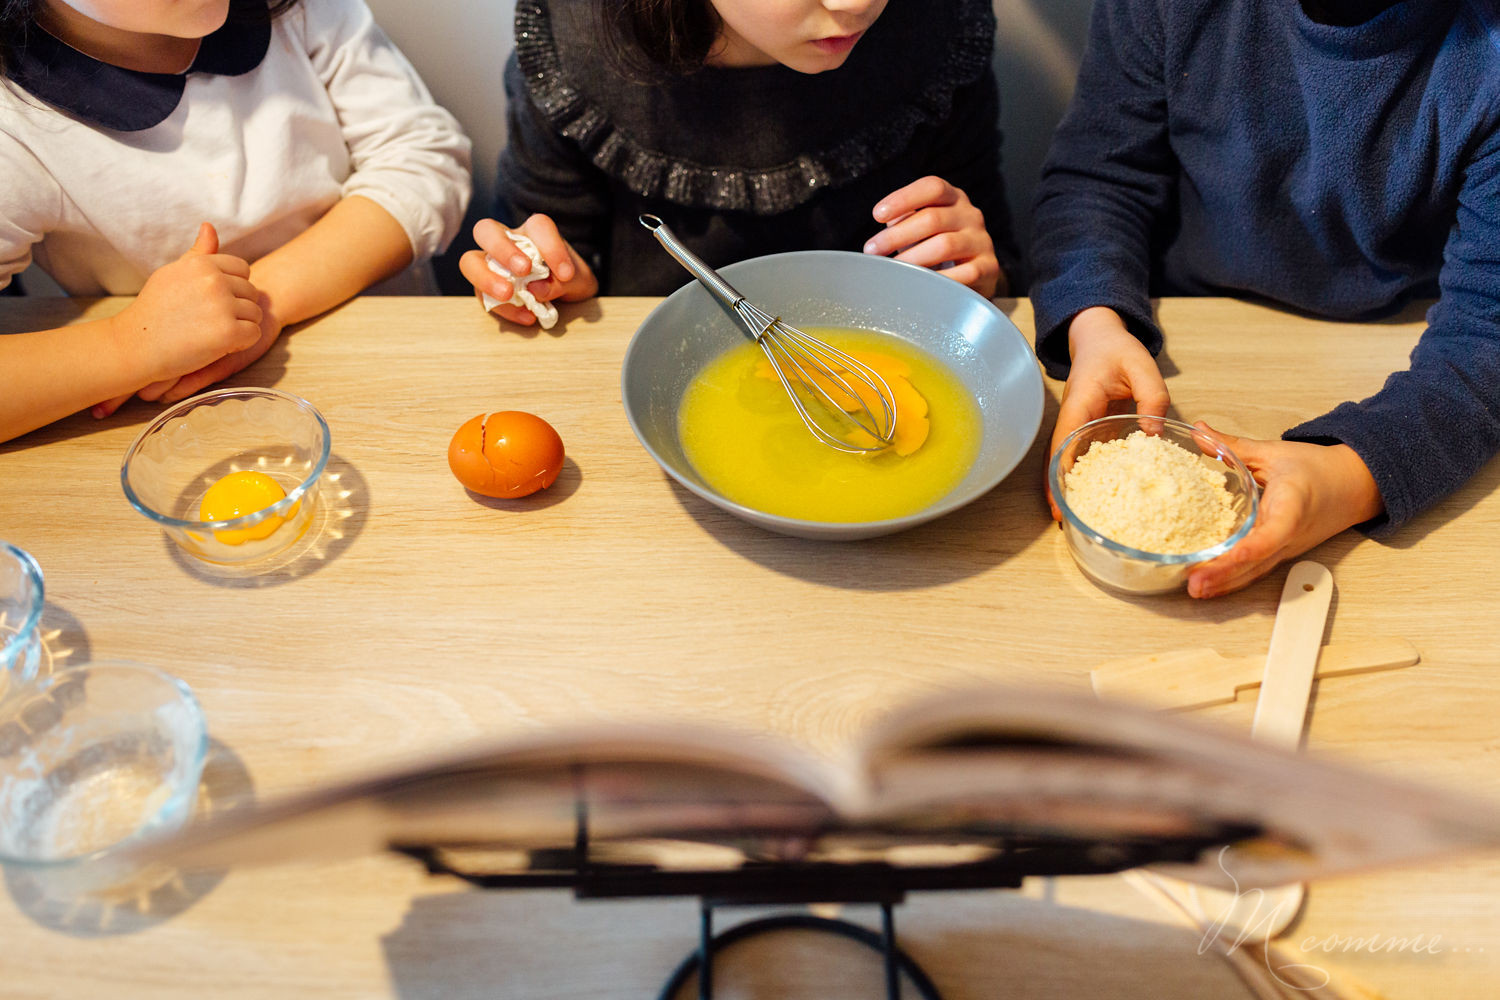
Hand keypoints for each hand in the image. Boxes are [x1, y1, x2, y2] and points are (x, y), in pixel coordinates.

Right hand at [93, 223, 262, 417]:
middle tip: (209, 322)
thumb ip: (197, 254)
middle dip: (238, 308)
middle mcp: (214, 280)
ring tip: (212, 333)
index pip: (243, 271)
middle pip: (252, 293)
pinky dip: (241, 343)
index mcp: (202, 264)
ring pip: (256, 314)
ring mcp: (222, 306)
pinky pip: (254, 334)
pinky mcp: (228, 332)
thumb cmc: (155, 310)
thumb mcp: (173, 274)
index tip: (211, 303)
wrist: (136, 346)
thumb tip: (209, 226)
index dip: (233, 289)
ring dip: (241, 326)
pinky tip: (218, 346)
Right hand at [459, 214, 597, 325]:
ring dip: (486, 278)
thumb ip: (564, 282)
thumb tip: (535, 289)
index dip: (551, 247)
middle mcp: (507, 242)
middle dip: (502, 249)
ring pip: (469, 261)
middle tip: (523, 270)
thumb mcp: (579, 281)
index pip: (538, 226)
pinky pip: (482, 296)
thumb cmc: (570, 280)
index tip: (566, 274)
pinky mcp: (486, 290)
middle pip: (486, 230)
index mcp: (534, 232)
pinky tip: (527, 318)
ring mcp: (491, 265)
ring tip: (509, 294)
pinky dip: (503, 308)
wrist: (568, 298)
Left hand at [864, 176, 1002, 296]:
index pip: (932, 187)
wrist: (976, 272)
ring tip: (893, 270)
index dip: (903, 198)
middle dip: (897, 235)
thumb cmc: (938, 245)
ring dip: (912, 259)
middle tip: (873, 250)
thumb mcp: (922, 228)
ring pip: (945, 245)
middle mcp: (970, 215)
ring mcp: (981, 241)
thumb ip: (903, 220)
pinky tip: (919, 286)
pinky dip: (938, 280)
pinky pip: (963, 274)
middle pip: (933, 218)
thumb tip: (880, 227)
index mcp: (953, 198)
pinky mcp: (989, 267)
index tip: (877, 215)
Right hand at [1046, 307, 1169, 516]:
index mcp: (1080, 402)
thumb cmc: (1117, 348)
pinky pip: (1082, 452)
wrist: (1101, 336)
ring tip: (1073, 514)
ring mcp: (1078, 423)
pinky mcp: (1087, 426)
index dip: (1058, 473)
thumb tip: (1153, 434)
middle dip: (1058, 488)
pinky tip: (1094, 493)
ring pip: (1067, 457)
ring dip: (1068, 483)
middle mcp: (1073, 416)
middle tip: (1062, 520)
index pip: (1063, 441)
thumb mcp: (1141, 366)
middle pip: (1058, 457)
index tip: (1057, 499)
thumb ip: (1152, 397)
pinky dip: (1084, 473)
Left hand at [1186, 426, 1383, 598]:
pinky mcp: (1280, 553)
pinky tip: (1209, 586)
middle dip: (1224, 575)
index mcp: (1291, 506)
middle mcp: (1289, 534)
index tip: (1229, 557)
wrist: (1353, 485)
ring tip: (1195, 590)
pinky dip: (1232, 580)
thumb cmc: (1318, 468)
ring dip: (1225, 584)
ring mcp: (1286, 548)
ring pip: (1254, 572)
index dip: (1250, 548)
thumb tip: (1199, 431)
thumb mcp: (1273, 452)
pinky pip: (1255, 570)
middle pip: (1256, 561)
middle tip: (1193, 585)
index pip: (1272, 534)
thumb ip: (1232, 446)